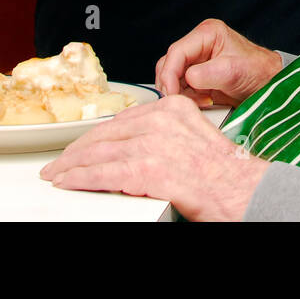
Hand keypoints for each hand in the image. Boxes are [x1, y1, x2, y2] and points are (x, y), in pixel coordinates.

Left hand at [40, 94, 268, 220]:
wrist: (242, 190)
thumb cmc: (223, 173)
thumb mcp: (192, 139)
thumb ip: (163, 137)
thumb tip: (133, 149)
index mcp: (173, 108)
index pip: (123, 119)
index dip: (97, 135)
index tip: (83, 145)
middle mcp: (161, 120)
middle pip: (107, 133)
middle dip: (79, 150)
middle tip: (60, 162)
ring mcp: (153, 143)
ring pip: (100, 152)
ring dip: (72, 165)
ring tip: (57, 174)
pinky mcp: (146, 169)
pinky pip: (103, 173)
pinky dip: (80, 178)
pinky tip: (67, 182)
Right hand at [154, 18, 282, 105]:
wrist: (270, 84)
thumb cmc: (258, 71)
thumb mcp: (233, 71)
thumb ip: (208, 73)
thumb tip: (187, 79)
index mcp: (207, 33)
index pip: (177, 52)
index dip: (170, 74)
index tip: (171, 93)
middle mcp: (199, 44)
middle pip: (169, 64)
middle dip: (172, 84)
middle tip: (179, 102)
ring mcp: (197, 60)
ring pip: (172, 77)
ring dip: (180, 93)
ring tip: (200, 101)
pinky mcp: (198, 76)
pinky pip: (181, 87)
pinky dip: (187, 98)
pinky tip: (203, 102)